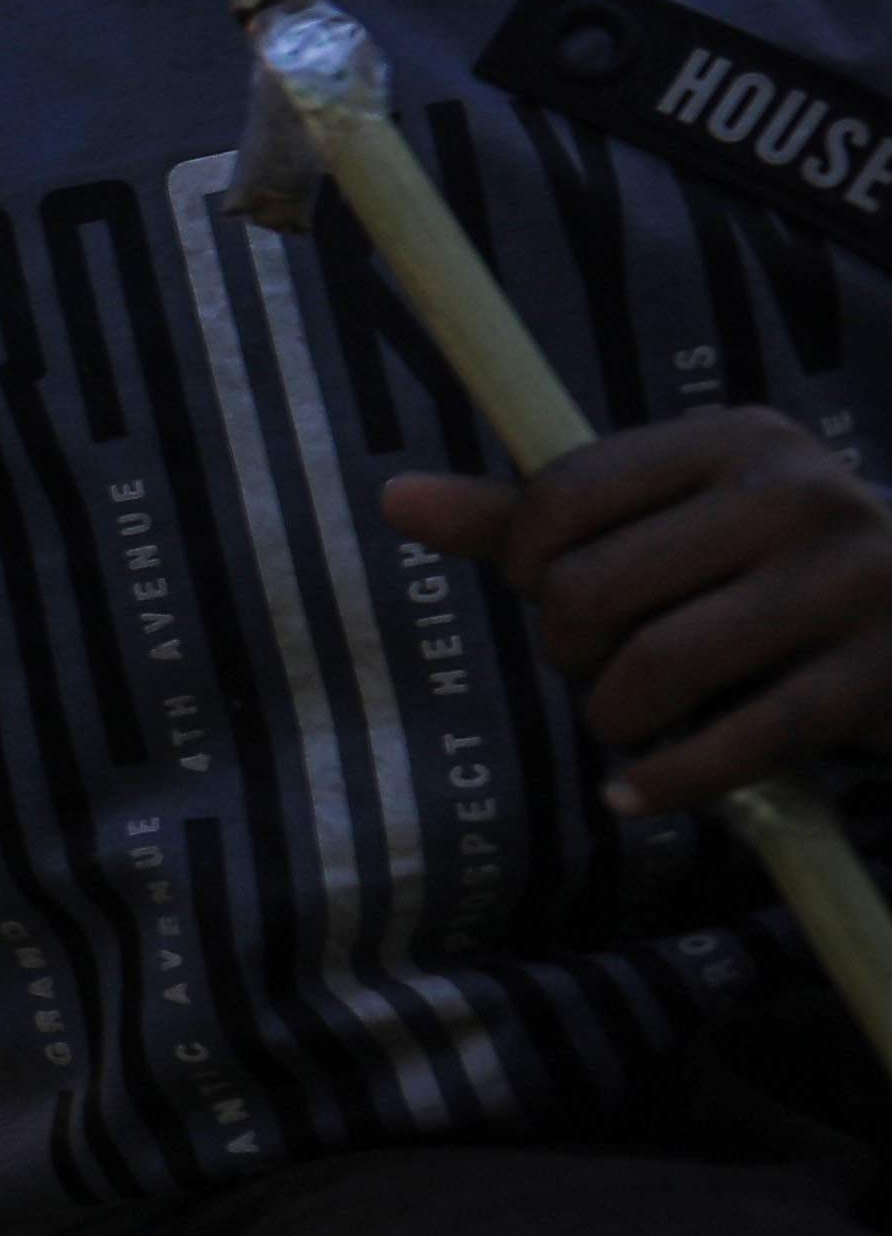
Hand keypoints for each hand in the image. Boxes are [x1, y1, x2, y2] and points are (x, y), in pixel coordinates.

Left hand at [381, 406, 891, 818]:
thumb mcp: (662, 523)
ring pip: (656, 666)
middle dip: (568, 651)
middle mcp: (798, 493)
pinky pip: (742, 742)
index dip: (521, 565)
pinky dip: (667, 783)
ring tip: (631, 717)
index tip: (549, 593)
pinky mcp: (880, 672)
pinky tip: (633, 795)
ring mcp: (850, 580)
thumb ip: (530, 516)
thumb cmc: (761, 572)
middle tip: (601, 665)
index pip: (561, 496)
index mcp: (735, 440)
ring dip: (613, 717)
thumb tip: (393, 498)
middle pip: (593, 589)